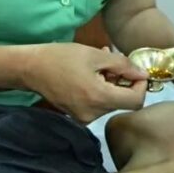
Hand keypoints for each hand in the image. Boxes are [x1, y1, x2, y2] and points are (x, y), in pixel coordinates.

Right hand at [22, 43, 148, 122]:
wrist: (31, 68)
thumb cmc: (61, 57)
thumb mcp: (94, 55)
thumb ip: (123, 64)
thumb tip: (143, 74)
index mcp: (100, 98)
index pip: (136, 101)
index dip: (140, 85)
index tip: (134, 71)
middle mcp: (94, 114)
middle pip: (122, 101)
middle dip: (122, 81)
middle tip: (111, 61)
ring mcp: (84, 117)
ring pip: (110, 102)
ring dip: (110, 83)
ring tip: (97, 64)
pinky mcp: (77, 116)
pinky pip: (98, 104)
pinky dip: (99, 90)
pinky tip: (89, 74)